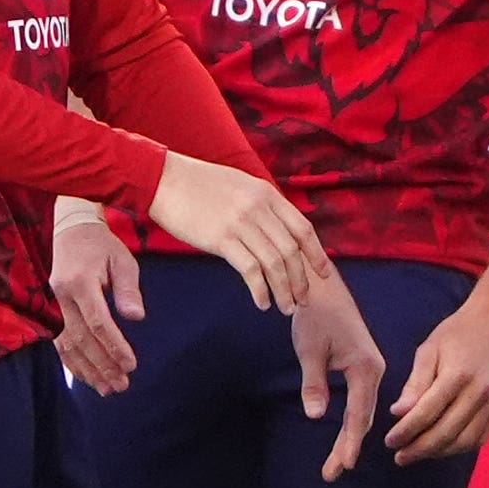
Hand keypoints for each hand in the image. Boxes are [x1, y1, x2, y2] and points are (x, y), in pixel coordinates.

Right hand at [51, 202, 142, 392]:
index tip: (131, 365)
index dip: (114, 346)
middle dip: (102, 365)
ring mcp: (50, 305)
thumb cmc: (101, 246)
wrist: (70, 230)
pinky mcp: (48, 312)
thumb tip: (135, 317)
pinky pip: (58, 343)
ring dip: (87, 370)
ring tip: (107, 389)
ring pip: (66, 345)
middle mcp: (60, 296)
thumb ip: (128, 289)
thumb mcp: (122, 260)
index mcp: (80, 282)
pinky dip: (73, 362)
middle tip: (121, 385)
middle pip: (81, 339)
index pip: (98, 322)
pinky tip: (87, 377)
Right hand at [147, 153, 325, 311]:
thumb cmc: (198, 185)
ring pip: (275, 264)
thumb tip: (275, 231)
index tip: (323, 274)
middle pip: (292, 251)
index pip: (303, 228)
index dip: (316, 254)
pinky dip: (260, 290)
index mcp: (267, 194)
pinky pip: (251, 270)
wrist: (165, 179)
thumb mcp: (240, 186)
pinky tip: (262, 302)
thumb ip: (260, 206)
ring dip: (284, 291)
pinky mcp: (222, 238)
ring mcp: (241, 223)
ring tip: (286, 308)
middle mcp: (259, 208)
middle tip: (304, 300)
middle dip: (301, 280)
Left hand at [290, 272, 385, 480]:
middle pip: (363, 418)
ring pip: (363, 412)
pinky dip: (353, 423)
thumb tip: (316, 416)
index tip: (343, 466)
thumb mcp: (310, 350)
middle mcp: (375, 371)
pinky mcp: (364, 367)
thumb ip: (314, 384)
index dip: (350, 442)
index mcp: (366, 367)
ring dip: (350, 438)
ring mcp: (371, 369)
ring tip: (336, 465)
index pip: (358, 414)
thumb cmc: (316, 315)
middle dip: (347, 447)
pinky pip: (361, 402)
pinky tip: (346, 438)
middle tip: (331, 475)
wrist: (322, 288)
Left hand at [385, 277, 488, 461]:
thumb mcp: (429, 349)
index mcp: (457, 375)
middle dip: (420, 449)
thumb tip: (398, 413)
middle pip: (446, 433)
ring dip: (440, 453)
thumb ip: (415, 383)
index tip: (390, 442)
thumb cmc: (458, 332)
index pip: (426, 413)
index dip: (406, 432)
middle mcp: (479, 392)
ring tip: (419, 453)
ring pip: (466, 441)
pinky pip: (482, 438)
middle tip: (400, 457)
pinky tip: (444, 448)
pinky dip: (461, 448)